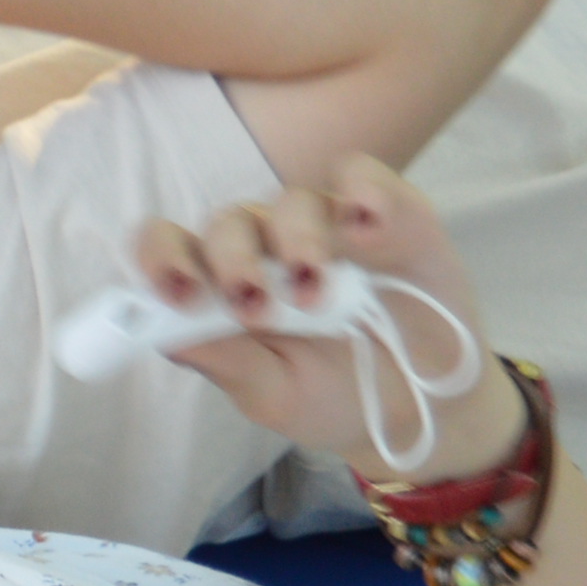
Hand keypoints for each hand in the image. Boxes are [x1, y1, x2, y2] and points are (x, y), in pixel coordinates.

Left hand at [134, 155, 511, 485]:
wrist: (424, 408)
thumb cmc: (336, 396)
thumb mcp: (277, 395)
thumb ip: (226, 364)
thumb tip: (164, 336)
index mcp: (223, 284)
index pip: (170, 247)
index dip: (162, 259)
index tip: (178, 295)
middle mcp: (266, 246)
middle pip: (229, 223)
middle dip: (234, 261)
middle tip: (255, 308)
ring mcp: (327, 226)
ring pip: (291, 202)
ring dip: (297, 241)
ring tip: (316, 293)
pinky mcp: (390, 213)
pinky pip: (363, 177)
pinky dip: (363, 192)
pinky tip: (365, 224)